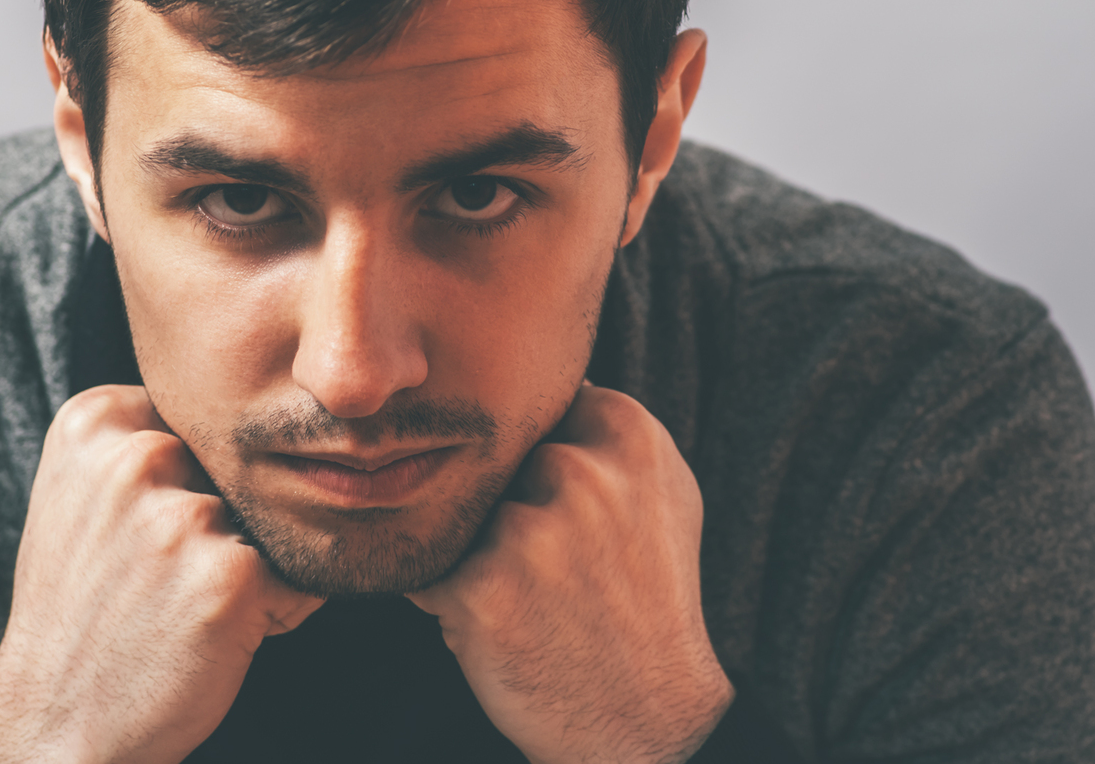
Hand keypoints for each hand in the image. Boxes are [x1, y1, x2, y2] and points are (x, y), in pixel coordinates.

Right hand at [0, 385, 324, 763]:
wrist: (54, 721)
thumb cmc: (81, 610)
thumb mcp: (82, 495)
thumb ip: (148, 442)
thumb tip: (261, 422)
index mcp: (93, 421)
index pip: (195, 422)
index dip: (184, 481)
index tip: (137, 530)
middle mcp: (136, 456)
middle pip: (231, 468)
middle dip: (220, 521)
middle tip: (159, 580)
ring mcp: (184, 515)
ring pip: (262, 521)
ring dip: (245, 567)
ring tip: (181, 609)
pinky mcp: (230, 574)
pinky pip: (295, 576)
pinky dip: (274, 610)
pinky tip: (211, 634)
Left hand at [408, 385, 729, 763]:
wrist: (649, 720)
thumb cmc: (649, 602)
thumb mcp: (661, 494)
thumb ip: (605, 428)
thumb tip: (542, 374)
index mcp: (626, 433)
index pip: (534, 410)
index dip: (536, 465)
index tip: (561, 507)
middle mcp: (580, 470)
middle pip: (495, 463)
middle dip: (506, 511)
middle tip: (552, 570)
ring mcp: (530, 527)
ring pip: (462, 516)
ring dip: (478, 556)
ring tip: (533, 601)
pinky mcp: (483, 585)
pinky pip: (432, 570)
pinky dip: (452, 602)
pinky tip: (507, 628)